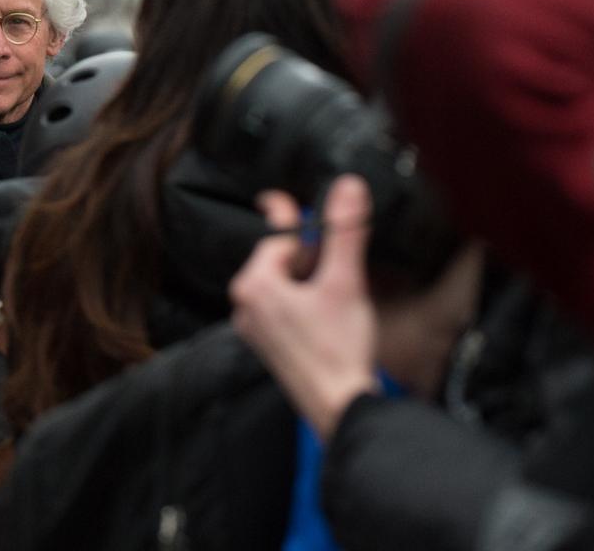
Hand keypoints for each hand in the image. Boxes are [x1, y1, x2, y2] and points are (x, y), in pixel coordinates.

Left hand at [229, 175, 378, 440]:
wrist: (340, 406)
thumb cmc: (338, 349)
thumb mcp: (344, 281)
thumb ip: (345, 231)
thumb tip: (347, 187)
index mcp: (254, 284)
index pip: (276, 234)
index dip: (289, 213)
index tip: (280, 196)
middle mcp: (246, 304)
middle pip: (282, 259)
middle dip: (311, 256)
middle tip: (338, 269)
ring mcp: (255, 327)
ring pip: (285, 283)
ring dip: (310, 279)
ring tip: (337, 297)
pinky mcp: (269, 344)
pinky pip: (285, 306)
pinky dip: (306, 300)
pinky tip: (329, 315)